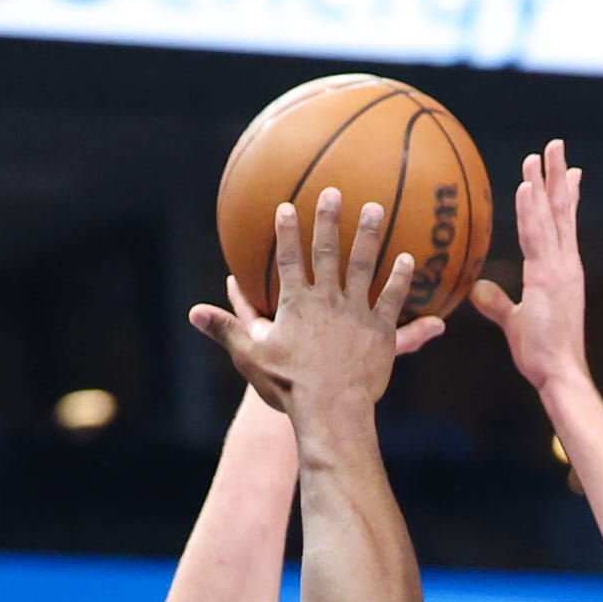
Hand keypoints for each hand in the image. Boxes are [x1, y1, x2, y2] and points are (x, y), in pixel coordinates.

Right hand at [191, 190, 435, 421]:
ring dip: (369, 235)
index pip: (289, 260)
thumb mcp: (251, 357)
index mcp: (296, 304)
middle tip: (333, 191)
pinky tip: (409, 259)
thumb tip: (193, 313)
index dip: (286, 233)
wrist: (330, 410)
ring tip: (374, 208)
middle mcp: (327, 300)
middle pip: (328, 252)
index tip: (286, 207)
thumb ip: (226, 329)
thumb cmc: (289, 386)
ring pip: (363, 266)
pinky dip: (401, 280)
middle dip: (329, 219)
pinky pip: (393, 300)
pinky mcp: (380, 332)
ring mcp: (356, 313)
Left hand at [471, 140, 587, 396]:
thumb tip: (476, 289)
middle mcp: (565, 263)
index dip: (566, 198)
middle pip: (562, 211)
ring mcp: (559, 268)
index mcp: (563, 272)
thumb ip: (497, 303)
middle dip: (559, 176)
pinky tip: (525, 187)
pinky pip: (537, 236)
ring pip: (552, 216)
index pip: (564, 226)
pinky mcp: (548, 277)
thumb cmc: (542, 355)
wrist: (560, 372)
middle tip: (555, 146)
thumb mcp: (515, 323)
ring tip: (541, 152)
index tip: (569, 173)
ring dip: (545, 181)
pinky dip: (531, 210)